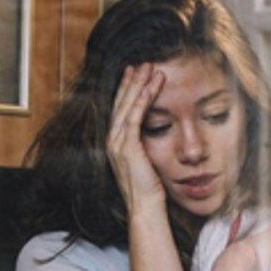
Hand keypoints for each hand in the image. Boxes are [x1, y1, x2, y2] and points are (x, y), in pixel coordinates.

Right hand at [106, 64, 165, 211]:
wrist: (145, 207)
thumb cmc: (150, 188)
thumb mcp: (147, 161)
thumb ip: (146, 144)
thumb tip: (158, 132)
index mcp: (116, 143)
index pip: (120, 109)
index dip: (127, 90)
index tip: (135, 74)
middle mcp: (112, 141)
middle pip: (121, 103)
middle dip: (131, 82)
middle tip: (142, 63)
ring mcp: (117, 144)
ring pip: (127, 106)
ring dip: (139, 85)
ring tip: (150, 68)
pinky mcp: (127, 148)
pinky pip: (134, 117)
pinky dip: (143, 99)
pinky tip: (151, 86)